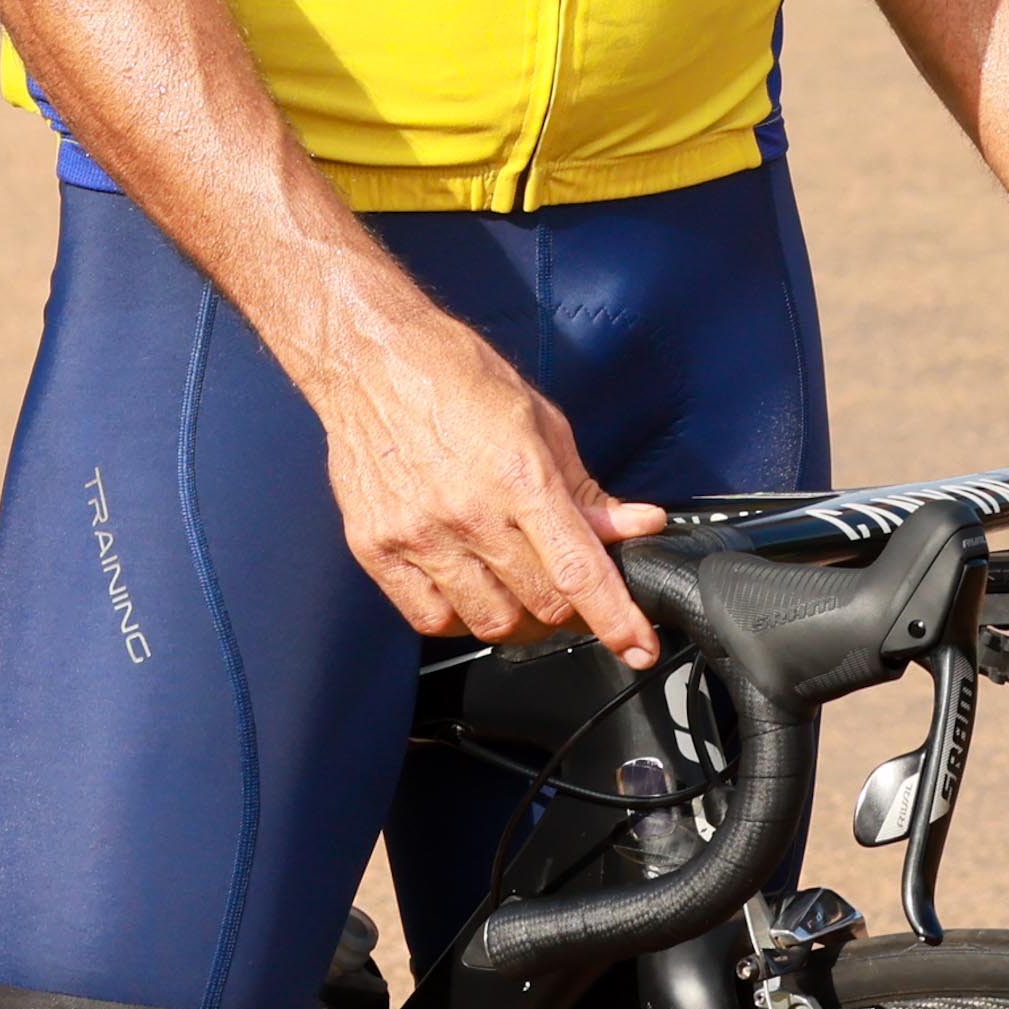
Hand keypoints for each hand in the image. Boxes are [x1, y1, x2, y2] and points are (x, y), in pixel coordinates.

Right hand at [305, 311, 668, 662]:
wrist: (371, 361)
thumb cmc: (458, 378)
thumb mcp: (541, 421)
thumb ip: (585, 488)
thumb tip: (635, 526)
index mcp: (520, 476)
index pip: (579, 570)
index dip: (616, 618)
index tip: (638, 646)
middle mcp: (470, 513)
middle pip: (541, 605)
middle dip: (570, 610)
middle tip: (569, 590)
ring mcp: (419, 536)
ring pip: (490, 622)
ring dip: (519, 619)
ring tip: (520, 588)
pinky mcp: (377, 550)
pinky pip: (430, 619)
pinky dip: (461, 619)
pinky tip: (471, 591)